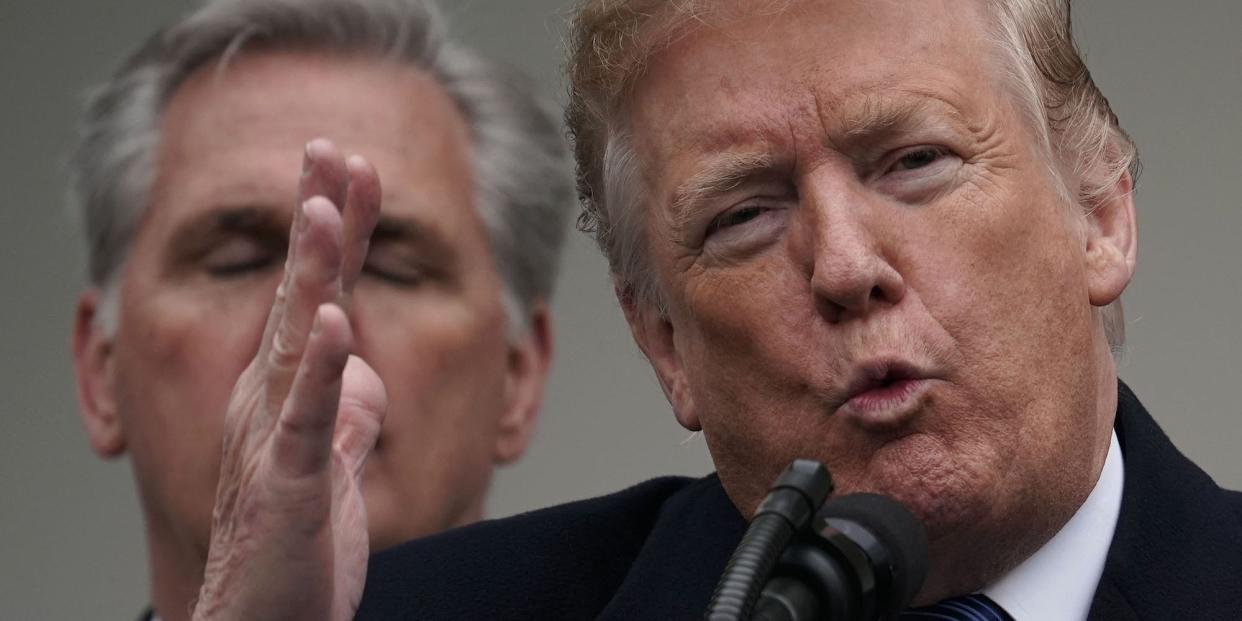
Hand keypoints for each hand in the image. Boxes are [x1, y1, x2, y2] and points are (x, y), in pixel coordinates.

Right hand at [192, 139, 385, 620]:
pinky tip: (333, 324)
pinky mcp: (286, 487)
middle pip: (299, 296)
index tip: (353, 169)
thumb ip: (343, 417)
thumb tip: (361, 373)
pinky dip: (318, 372)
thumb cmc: (292, 553)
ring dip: (311, 274)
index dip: (335, 234)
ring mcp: (274, 440)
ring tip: (324, 208)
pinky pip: (304, 420)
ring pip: (293, 342)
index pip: (315, 297)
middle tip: (332, 150)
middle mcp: (269, 404)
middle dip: (319, 223)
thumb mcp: (328, 468)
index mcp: (286, 395)